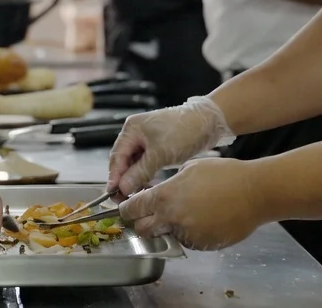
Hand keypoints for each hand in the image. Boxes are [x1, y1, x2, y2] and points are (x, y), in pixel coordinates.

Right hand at [107, 96, 232, 197]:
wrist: (209, 122)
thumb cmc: (184, 132)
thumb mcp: (160, 154)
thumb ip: (140, 172)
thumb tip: (123, 187)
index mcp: (132, 128)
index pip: (117, 156)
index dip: (115, 176)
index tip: (113, 193)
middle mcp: (137, 132)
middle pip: (124, 159)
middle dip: (123, 178)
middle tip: (122, 197)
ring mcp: (147, 138)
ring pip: (135, 162)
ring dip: (134, 177)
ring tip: (134, 194)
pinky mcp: (158, 145)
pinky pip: (146, 161)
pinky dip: (145, 173)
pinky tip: (146, 185)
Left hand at [119, 157, 268, 250]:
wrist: (254, 192)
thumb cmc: (225, 175)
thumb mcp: (188, 168)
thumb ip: (167, 184)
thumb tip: (155, 192)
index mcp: (165, 197)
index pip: (131, 209)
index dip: (127, 208)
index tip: (127, 208)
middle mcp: (172, 218)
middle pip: (142, 230)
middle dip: (142, 222)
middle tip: (149, 214)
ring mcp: (188, 234)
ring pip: (165, 236)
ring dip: (168, 228)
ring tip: (186, 212)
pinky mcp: (202, 244)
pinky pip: (187, 241)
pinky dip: (189, 233)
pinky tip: (202, 218)